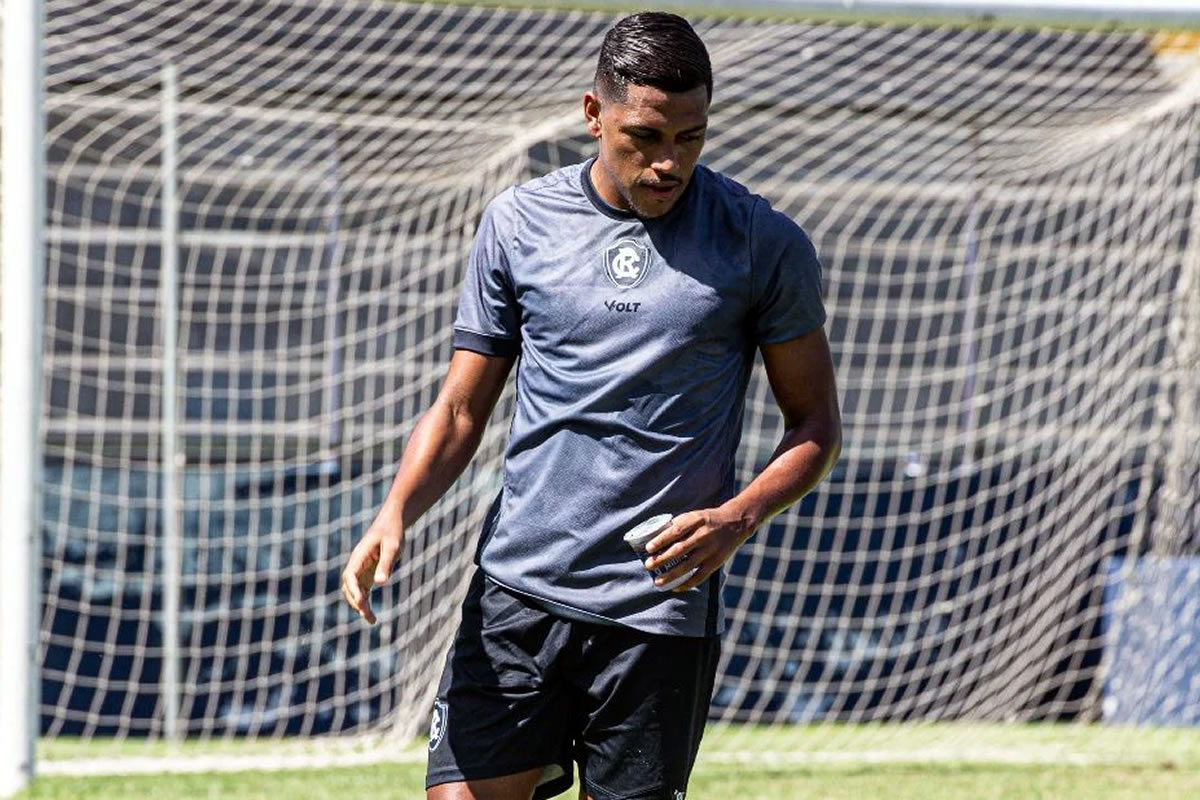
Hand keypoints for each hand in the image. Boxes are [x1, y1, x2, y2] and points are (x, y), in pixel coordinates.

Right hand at [340, 509, 403, 624]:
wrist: (393, 523)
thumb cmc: (393, 532)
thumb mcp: (392, 547)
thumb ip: (386, 564)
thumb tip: (380, 583)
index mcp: (359, 556)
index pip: (350, 576)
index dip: (354, 590)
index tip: (362, 601)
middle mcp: (356, 564)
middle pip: (349, 587)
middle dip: (357, 602)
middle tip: (370, 616)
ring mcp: (361, 570)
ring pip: (354, 591)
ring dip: (359, 605)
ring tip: (372, 620)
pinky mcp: (367, 573)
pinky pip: (362, 591)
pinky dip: (364, 602)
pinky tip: (371, 614)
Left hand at [643, 505, 756, 591]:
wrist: (736, 522)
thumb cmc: (708, 519)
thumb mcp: (695, 516)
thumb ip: (679, 525)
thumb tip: (656, 537)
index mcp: (697, 521)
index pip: (676, 531)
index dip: (661, 540)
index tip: (648, 548)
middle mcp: (704, 535)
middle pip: (680, 549)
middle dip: (662, 559)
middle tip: (648, 565)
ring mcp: (711, 550)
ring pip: (688, 565)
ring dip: (671, 575)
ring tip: (657, 581)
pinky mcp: (717, 562)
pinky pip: (700, 576)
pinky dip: (687, 583)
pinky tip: (676, 587)